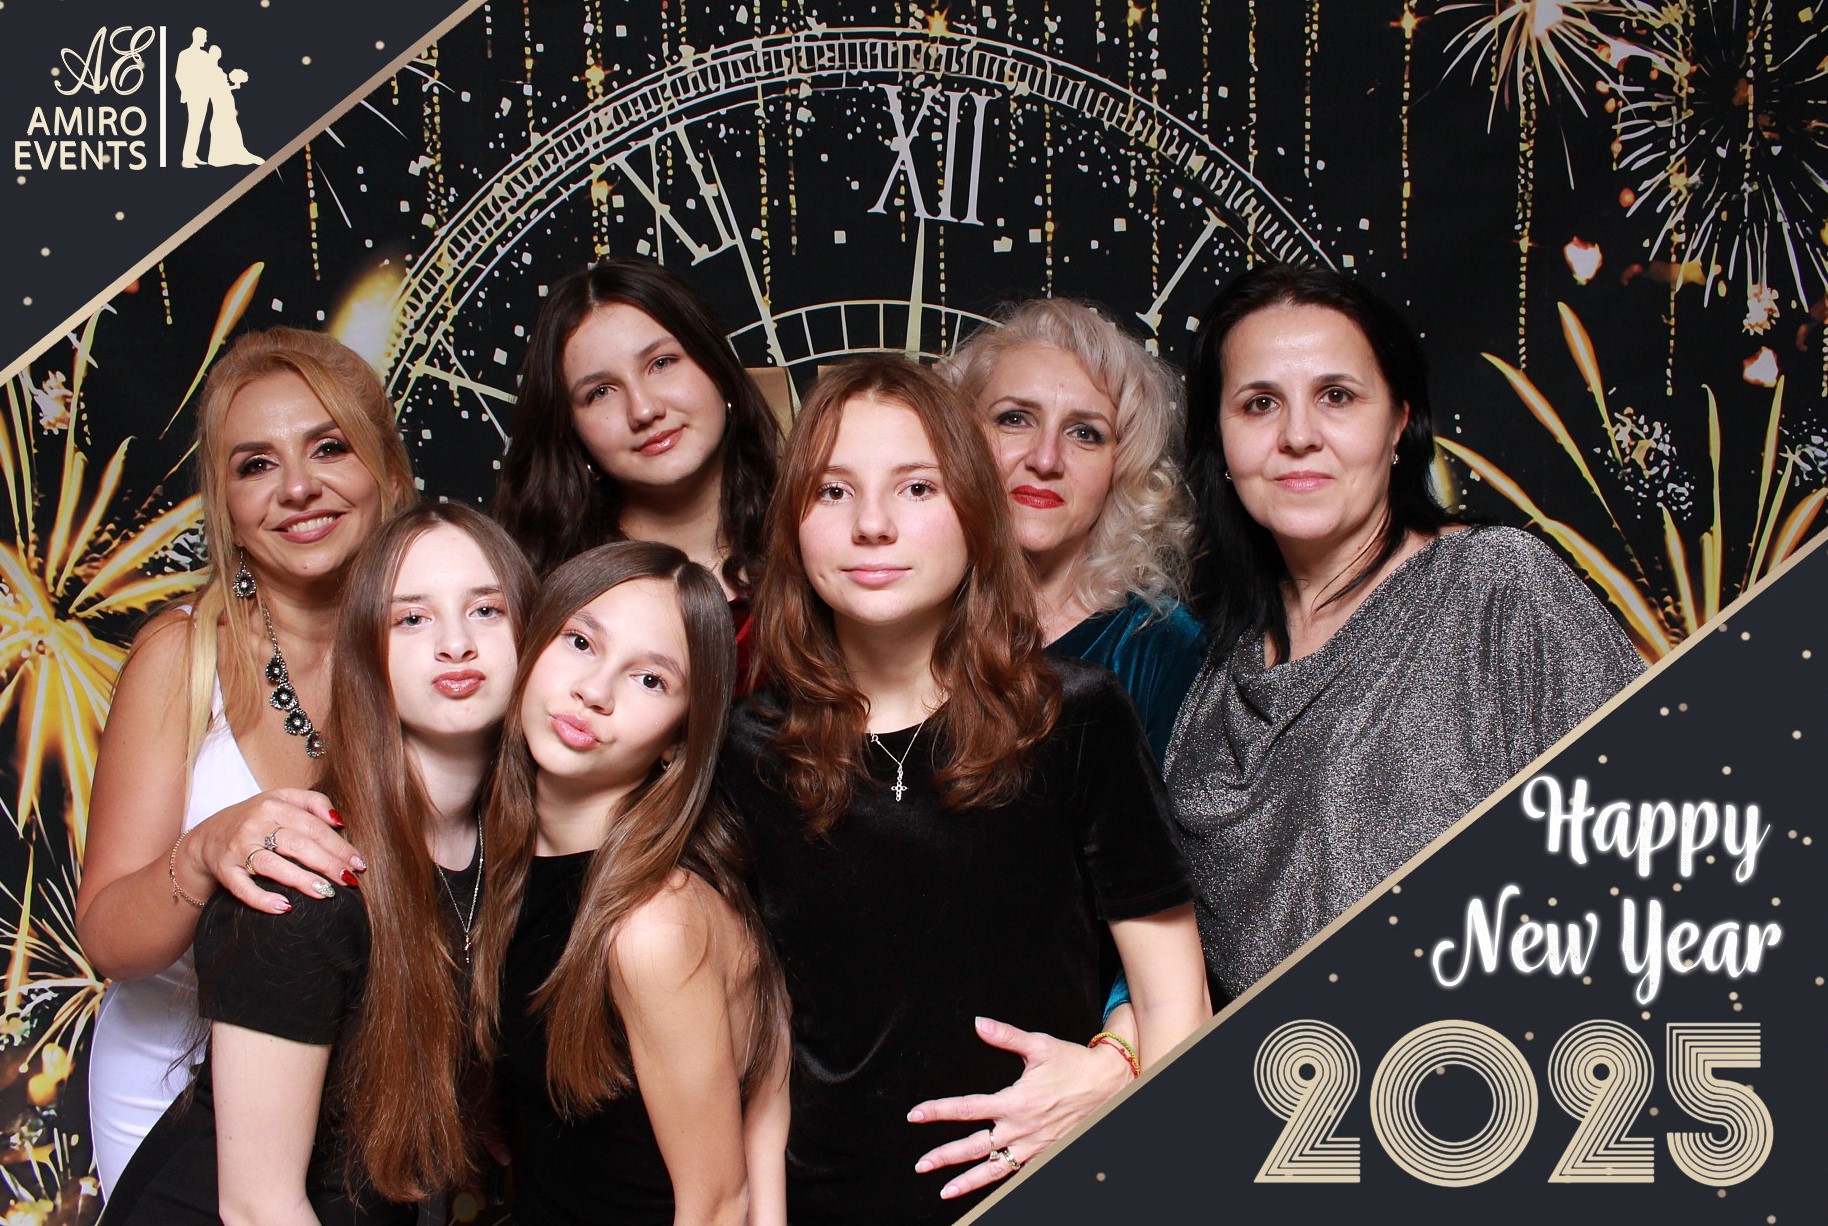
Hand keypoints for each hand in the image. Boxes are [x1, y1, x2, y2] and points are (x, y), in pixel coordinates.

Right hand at [184, 789, 363, 912]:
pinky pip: (243, 888)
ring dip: (302, 880)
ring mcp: (238, 848)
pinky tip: (285, 908)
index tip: (358, 862)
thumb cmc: (254, 819)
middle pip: (298, 844)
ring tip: (327, 893)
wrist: (207, 837)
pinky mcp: (225, 870)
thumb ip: (313, 802)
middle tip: (350, 879)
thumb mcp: (281, 799)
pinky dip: (262, 899)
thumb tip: (339, 820)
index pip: (313, 826)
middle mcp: (255, 824)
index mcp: (274, 805)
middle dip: (328, 863)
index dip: (338, 845)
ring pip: (273, 865)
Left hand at [906, 1016, 1132, 1199]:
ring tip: (944, 1191)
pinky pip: (1015, 1172)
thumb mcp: (1039, 1046)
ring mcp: (1033, 1146)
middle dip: (944, 1157)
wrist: (1109, 1085)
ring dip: (967, 1181)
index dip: (938, 1111)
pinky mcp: (1043, 1153)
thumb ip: (1005, 1036)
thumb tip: (978, 1023)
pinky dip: (996, 1182)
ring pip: (994, 1169)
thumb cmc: (1073, 1064)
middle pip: (974, 1147)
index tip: (915, 1115)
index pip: (967, 1109)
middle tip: (920, 1165)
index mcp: (1015, 1102)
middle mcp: (1021, 1129)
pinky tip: (981, 1186)